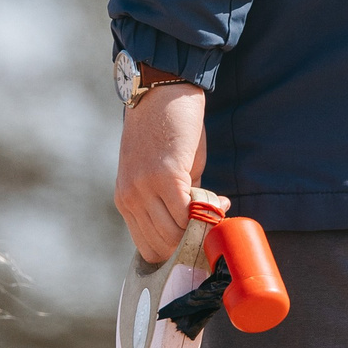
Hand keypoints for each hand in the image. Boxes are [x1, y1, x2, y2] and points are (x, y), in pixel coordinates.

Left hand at [114, 84, 210, 263]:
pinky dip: (208, 214)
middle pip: (162, 247)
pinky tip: (221, 203)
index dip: (176, 253)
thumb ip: (174, 203)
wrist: (161, 93)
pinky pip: (187, 213)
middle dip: (192, 245)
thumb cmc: (165, 131)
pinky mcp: (165, 177)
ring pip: (175, 234)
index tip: (198, 247)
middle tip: (214, 230)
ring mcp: (144, 189)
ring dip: (202, 229)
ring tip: (218, 211)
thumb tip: (199, 225)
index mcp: (126, 202)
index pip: (148, 248)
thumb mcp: (162, 174)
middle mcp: (130, 200)